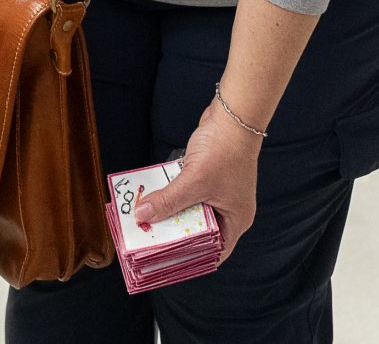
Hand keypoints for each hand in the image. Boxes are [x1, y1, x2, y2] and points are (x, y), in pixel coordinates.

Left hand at [133, 95, 261, 263]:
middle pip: (199, 231)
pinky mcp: (208, 178)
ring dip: (170, 212)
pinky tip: (153, 197)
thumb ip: (168, 201)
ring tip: (146, 220)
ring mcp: (219, 193)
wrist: (232, 116)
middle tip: (149, 239)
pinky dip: (172, 195)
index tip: (166, 262)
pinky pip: (187, 193)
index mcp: (236, 220)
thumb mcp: (193, 182)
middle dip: (175, 234)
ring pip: (190, 210)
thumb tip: (142, 215)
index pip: (214, 251)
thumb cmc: (224, 152)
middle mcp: (229, 210)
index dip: (191, 258)